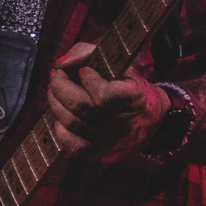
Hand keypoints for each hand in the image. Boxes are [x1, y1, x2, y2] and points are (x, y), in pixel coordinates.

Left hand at [46, 42, 166, 158]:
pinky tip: (62, 116)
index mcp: (133, 99)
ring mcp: (109, 140)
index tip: (84, 70)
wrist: (151, 118)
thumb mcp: (118, 62)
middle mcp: (122, 123)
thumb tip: (61, 63)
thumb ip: (88, 53)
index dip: (88, 79)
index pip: (104, 94)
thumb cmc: (128, 85)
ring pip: (71, 122)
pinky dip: (59, 128)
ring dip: (55, 102)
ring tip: (56, 91)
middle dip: (60, 86)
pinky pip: (71, 144)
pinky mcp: (98, 152)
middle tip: (57, 76)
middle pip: (81, 106)